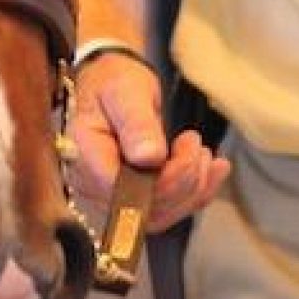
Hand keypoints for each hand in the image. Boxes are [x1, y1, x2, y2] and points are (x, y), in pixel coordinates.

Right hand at [66, 53, 228, 232]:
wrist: (112, 85)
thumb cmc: (113, 83)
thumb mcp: (124, 91)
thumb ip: (135, 123)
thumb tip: (148, 157)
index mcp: (84, 155)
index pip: (121, 190)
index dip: (162, 182)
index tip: (187, 150)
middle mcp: (93, 184)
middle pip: (144, 210)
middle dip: (183, 182)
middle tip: (195, 143)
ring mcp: (113, 196)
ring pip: (161, 215)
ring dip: (193, 188)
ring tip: (203, 152)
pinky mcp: (134, 198)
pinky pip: (168, 209)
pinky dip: (198, 193)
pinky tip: (214, 169)